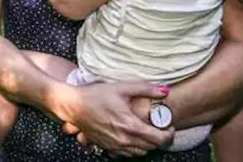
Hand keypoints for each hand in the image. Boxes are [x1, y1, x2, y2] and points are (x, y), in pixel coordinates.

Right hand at [53, 82, 172, 156]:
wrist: (73, 105)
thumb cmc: (95, 95)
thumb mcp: (121, 87)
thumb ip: (145, 88)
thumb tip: (165, 90)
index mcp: (130, 126)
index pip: (159, 139)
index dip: (169, 134)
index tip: (169, 125)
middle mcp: (124, 139)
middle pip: (152, 147)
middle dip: (160, 139)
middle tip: (160, 127)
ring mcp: (115, 145)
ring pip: (140, 153)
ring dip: (147, 144)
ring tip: (147, 132)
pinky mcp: (107, 147)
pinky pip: (127, 154)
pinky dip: (134, 148)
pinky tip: (132, 137)